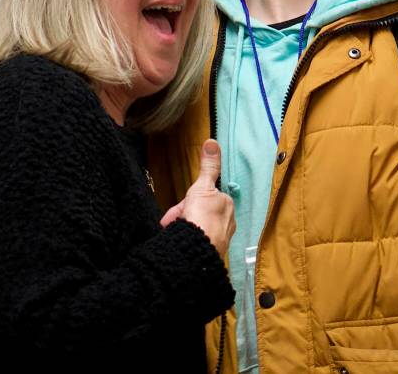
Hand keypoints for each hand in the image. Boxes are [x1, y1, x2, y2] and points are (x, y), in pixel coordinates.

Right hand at [159, 139, 235, 255]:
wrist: (196, 249)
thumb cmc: (202, 217)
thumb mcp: (202, 186)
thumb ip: (209, 166)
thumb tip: (212, 142)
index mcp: (227, 206)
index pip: (205, 199)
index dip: (188, 202)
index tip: (178, 208)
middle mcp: (227, 222)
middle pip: (199, 214)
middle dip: (182, 216)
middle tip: (170, 222)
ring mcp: (219, 240)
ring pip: (196, 228)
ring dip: (181, 227)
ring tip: (171, 232)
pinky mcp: (211, 253)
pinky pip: (195, 242)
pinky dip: (185, 240)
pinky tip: (177, 243)